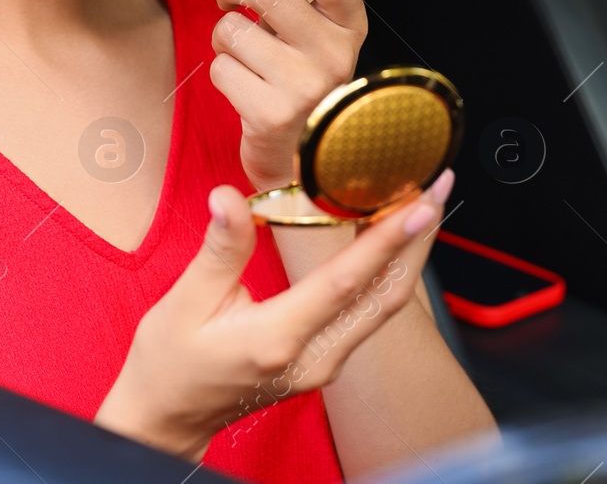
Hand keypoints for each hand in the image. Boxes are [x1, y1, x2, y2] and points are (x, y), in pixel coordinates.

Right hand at [93, 178, 449, 460]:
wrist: (168, 418)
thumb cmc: (170, 362)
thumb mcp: (184, 301)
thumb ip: (219, 249)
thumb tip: (228, 198)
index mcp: (279, 338)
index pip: (346, 282)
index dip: (388, 240)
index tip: (421, 204)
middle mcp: (314, 357)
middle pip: (384, 295)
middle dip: (418, 239)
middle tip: (438, 187)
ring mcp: (325, 364)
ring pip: (382, 305)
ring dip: (407, 254)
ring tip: (422, 202)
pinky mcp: (325, 361)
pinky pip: (369, 312)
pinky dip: (385, 271)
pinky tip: (389, 239)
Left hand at [210, 0, 367, 191]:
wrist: (296, 155)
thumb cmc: (297, 77)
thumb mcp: (301, 19)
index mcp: (350, 27)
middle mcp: (337, 57)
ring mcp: (308, 88)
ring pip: (235, 29)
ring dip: (225, 37)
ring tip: (246, 54)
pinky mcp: (273, 115)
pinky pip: (222, 67)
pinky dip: (222, 70)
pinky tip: (243, 85)